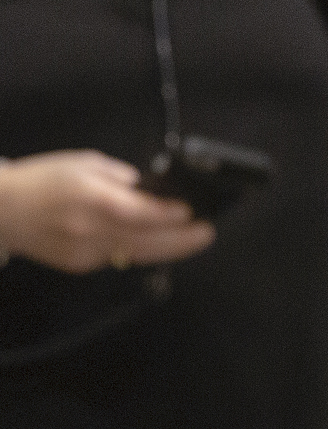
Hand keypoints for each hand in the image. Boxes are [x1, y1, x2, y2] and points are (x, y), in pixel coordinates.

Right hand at [0, 150, 214, 272]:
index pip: (140, 212)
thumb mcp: (83, 163)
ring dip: (168, 248)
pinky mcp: (81, 264)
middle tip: (207, 233)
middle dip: (182, 239)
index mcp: (90, 197)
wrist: (1, 210)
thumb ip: (120, 178)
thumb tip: (150, 190)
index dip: (170, 216)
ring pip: (137, 254)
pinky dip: (138, 249)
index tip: (192, 213)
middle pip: (146, 240)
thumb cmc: (41, 180)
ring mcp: (85, 251)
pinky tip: (155, 242)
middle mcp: (89, 228)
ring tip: (192, 239)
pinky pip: (118, 257)